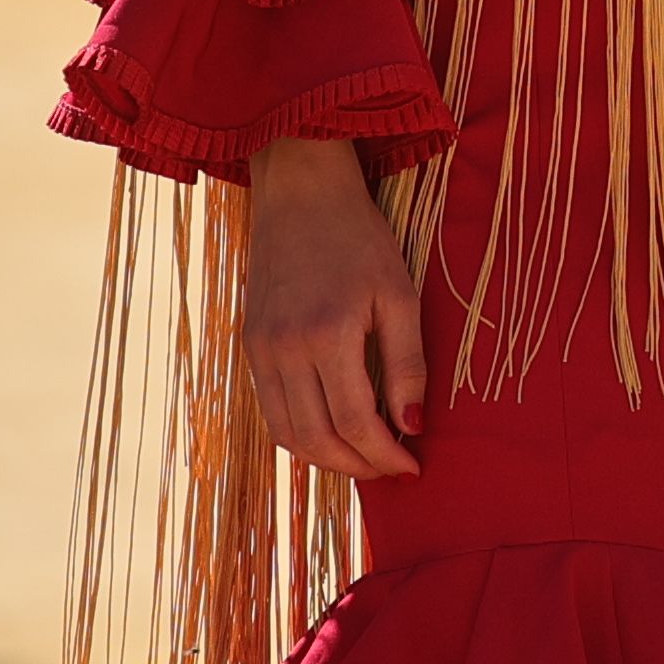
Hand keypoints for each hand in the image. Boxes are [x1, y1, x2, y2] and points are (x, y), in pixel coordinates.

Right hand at [245, 136, 425, 480]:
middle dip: (359, 465)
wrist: (300, 194)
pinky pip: (270, 410)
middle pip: (319, 438)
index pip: (356, 422)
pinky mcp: (250, 346)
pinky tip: (331, 434)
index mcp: (328, 334)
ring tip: (365, 459)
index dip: (386, 454)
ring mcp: (261, 350)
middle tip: (392, 469)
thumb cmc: (360, 239)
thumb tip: (413, 426)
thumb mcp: (399, 294)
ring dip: (327, 458)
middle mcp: (285, 349)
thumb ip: (407, 363)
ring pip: (288, 433)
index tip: (413, 466)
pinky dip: (300, 434)